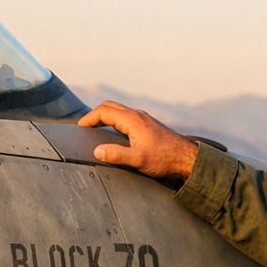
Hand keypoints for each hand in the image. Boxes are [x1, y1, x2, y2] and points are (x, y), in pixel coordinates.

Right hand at [78, 101, 198, 181]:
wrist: (186, 158)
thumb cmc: (164, 159)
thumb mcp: (138, 160)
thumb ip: (117, 155)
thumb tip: (97, 151)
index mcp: (132, 120)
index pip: (103, 112)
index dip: (88, 118)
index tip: (80, 128)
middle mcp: (137, 115)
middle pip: (110, 106)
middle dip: (94, 114)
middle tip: (85, 126)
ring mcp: (144, 118)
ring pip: (119, 110)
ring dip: (105, 116)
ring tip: (96, 128)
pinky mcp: (148, 124)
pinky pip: (127, 116)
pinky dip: (115, 119)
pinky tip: (115, 132)